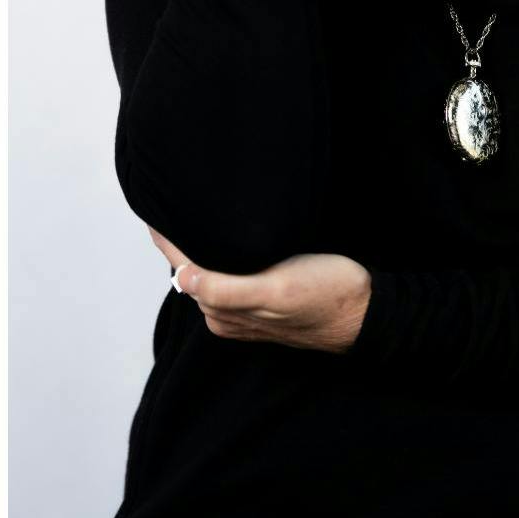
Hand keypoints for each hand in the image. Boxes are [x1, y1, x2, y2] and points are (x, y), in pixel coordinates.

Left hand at [146, 226, 372, 353]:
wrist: (366, 312)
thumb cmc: (326, 296)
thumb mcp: (276, 291)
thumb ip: (227, 289)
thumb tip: (181, 279)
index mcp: (224, 311)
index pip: (184, 269)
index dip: (167, 240)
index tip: (153, 209)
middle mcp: (228, 313)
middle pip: (192, 271)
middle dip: (178, 242)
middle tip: (167, 204)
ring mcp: (245, 310)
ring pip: (209, 274)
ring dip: (197, 248)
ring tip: (186, 216)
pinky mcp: (263, 302)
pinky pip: (228, 277)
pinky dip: (218, 257)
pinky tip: (223, 238)